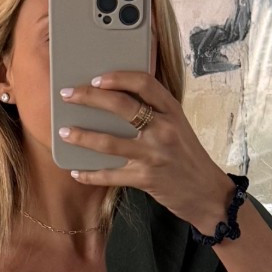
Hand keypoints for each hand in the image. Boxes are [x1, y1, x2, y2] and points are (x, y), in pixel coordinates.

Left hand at [57, 69, 231, 233]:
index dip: (118, 77)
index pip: (144, 83)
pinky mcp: (145, 178)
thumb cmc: (188, 158)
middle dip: (89, 98)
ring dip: (81, 136)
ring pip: (109, 142)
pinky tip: (76, 172)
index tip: (97, 77)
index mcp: (172, 111)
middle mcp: (163, 129)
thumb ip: (155, 113)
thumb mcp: (178, 127)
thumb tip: (117, 100)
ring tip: (63, 132)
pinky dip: (90, 175)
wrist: (207, 194)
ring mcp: (153, 154)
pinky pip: (110, 175)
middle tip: (68, 95)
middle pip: (121, 106)